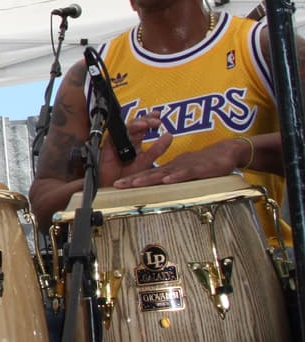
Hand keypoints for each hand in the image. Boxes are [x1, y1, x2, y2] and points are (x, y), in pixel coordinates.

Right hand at [96, 113, 169, 187]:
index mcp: (136, 142)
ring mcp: (117, 142)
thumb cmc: (128, 176)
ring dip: (136, 124)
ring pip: (125, 128)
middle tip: (156, 120)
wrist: (116, 188)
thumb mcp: (147, 161)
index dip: (150, 119)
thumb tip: (169, 135)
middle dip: (144, 119)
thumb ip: (157, 149)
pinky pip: (114, 136)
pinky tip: (131, 132)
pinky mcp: (108, 146)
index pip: (143, 126)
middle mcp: (126, 140)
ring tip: (146, 124)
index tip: (158, 115)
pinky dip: (122, 133)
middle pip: (134, 124)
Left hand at [113, 138, 242, 187]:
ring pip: (163, 172)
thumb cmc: (205, 163)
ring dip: (148, 178)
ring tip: (134, 183)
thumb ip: (174, 179)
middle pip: (149, 173)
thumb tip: (161, 189)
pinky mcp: (197, 168)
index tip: (117, 186)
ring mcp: (184, 167)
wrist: (225, 152)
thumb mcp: (185, 172)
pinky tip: (166, 181)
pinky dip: (175, 177)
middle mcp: (173, 167)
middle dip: (132, 180)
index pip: (147, 174)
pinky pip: (184, 173)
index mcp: (169, 168)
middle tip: (117, 185)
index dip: (132, 180)